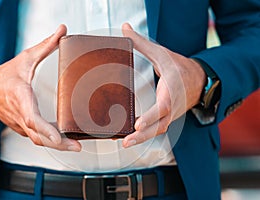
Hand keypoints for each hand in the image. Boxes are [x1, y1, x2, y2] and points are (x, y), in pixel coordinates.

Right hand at [0, 25, 80, 151]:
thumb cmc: (4, 77)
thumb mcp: (25, 58)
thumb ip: (45, 46)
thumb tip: (62, 31)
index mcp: (20, 97)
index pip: (32, 117)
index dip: (45, 128)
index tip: (57, 136)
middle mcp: (20, 114)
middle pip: (38, 135)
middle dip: (57, 143)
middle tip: (76, 146)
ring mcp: (21, 124)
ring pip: (38, 140)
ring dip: (56, 145)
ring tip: (74, 145)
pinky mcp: (22, 128)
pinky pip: (37, 138)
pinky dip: (50, 141)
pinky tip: (64, 140)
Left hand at [122, 23, 205, 147]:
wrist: (199, 80)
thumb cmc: (178, 67)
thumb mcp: (161, 53)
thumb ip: (141, 43)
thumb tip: (124, 28)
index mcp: (171, 89)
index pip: (163, 106)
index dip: (152, 116)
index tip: (138, 123)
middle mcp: (172, 105)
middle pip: (159, 125)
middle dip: (143, 135)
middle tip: (126, 141)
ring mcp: (171, 114)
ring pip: (158, 130)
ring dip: (143, 138)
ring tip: (125, 143)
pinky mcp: (168, 118)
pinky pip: (158, 129)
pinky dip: (146, 135)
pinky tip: (131, 138)